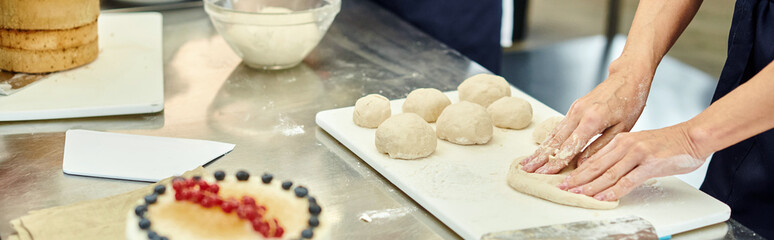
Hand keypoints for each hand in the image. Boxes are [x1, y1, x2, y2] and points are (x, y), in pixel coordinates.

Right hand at [521, 59, 653, 173]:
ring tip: (529, 162)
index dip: (557, 162)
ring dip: (540, 149)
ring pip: (554, 133)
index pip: (570, 146)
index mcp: (592, 119)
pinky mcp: (573, 108)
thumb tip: (581, 164)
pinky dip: (548, 140)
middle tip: (528, 170)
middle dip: (541, 157)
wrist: (627, 77)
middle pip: (555, 140)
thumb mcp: (622, 129)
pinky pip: (559, 127)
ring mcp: (574, 109)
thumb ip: (600, 147)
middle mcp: (579, 113)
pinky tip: (542, 149)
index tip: (546, 174)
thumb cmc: (630, 102)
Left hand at [557, 125, 706, 200]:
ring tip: (577, 194)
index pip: (593, 157)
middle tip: (563, 188)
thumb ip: (622, 155)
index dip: (577, 170)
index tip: (565, 179)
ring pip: (608, 173)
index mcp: (621, 140)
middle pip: (596, 165)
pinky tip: (604, 197)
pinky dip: (614, 190)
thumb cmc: (667, 143)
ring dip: (591, 186)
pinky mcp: (650, 164)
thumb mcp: (639, 145)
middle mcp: (626, 145)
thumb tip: (604, 170)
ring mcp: (637, 154)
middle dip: (578, 179)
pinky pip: (628, 180)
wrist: (692, 137)